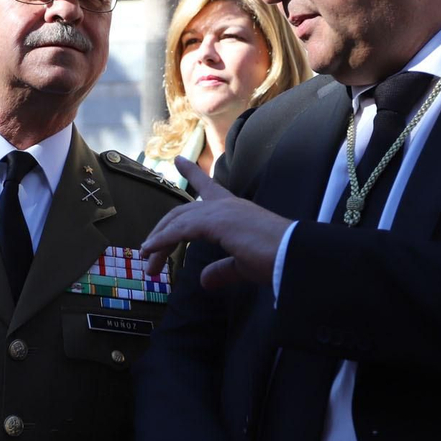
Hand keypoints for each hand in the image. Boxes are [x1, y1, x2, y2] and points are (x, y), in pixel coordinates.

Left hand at [139, 157, 292, 288]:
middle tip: (146, 252)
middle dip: (161, 232)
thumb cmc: (275, 260)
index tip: (178, 160)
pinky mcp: (218, 222)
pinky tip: (151, 250)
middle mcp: (225, 205)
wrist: (294, 257)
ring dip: (158, 241)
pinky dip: (163, 240)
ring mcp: (221, 211)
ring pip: (178, 221)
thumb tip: (204, 281)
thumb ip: (221, 270)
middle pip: (181, 212)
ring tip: (146, 260)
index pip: (208, 188)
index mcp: (234, 210)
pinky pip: (181, 229)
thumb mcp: (242, 266)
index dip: (192, 173)